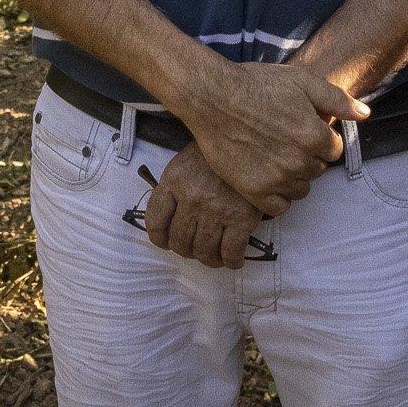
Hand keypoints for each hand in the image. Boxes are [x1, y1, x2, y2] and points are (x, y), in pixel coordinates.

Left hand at [145, 144, 267, 267]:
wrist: (251, 144)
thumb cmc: (215, 155)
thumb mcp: (185, 163)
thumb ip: (173, 190)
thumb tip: (170, 222)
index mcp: (174, 181)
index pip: (155, 223)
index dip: (160, 239)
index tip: (167, 242)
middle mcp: (192, 198)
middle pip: (180, 242)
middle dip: (186, 251)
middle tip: (196, 248)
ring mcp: (216, 210)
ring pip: (204, 252)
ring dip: (208, 259)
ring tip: (214, 255)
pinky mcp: (241, 219)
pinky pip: (230, 253)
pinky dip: (232, 261)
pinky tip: (234, 258)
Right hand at [169, 60, 364, 212]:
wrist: (212, 98)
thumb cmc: (256, 85)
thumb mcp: (301, 81)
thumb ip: (336, 99)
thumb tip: (365, 114)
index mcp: (314, 135)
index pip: (334, 150)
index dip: (320, 139)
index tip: (301, 130)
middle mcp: (299, 161)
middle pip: (317, 170)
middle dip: (307, 157)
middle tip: (284, 140)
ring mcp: (276, 179)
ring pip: (301, 189)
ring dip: (293, 177)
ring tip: (273, 156)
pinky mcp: (254, 191)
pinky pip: (279, 207)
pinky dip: (276, 196)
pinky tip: (266, 176)